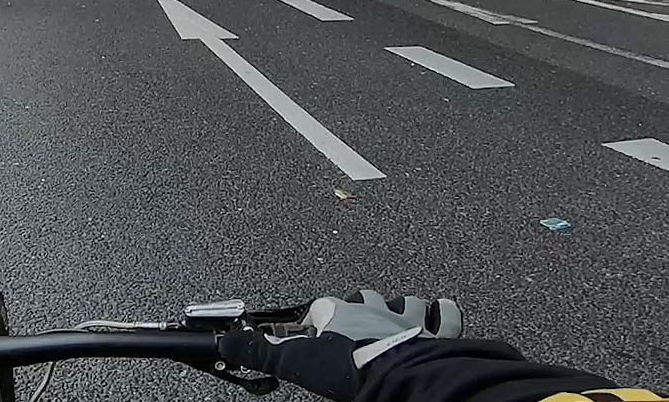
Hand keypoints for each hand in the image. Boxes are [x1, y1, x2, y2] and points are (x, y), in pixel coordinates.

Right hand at [219, 291, 461, 401]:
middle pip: (363, 297)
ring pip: (403, 301)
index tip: (312, 329)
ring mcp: (406, 318)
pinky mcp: (436, 332)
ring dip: (401, 306)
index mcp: (339, 312)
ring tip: (399, 310)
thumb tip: (227, 344)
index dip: (316, 319)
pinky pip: (445, 314)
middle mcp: (372, 308)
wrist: (399, 375)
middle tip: (357, 316)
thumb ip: (261, 351)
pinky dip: (444, 312)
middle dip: (360, 304)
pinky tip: (443, 310)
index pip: (320, 308)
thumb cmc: (349, 367)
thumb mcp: (296, 361)